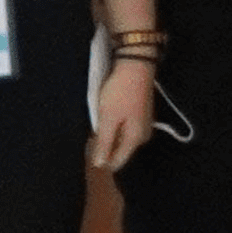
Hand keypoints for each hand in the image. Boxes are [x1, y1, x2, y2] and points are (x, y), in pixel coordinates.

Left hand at [90, 53, 156, 174]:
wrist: (136, 67)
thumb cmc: (120, 94)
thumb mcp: (108, 119)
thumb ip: (104, 143)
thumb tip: (99, 165)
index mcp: (136, 139)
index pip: (117, 161)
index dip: (101, 160)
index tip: (88, 152)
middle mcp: (143, 136)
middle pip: (120, 151)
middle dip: (105, 148)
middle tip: (90, 136)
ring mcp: (144, 125)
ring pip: (122, 139)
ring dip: (109, 136)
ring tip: (97, 126)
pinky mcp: (141, 115)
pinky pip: (125, 130)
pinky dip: (115, 127)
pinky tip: (107, 118)